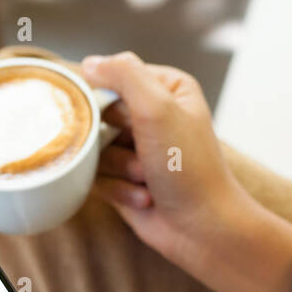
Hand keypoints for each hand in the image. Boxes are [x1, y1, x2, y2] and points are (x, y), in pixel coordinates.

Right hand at [81, 51, 291, 291]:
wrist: (201, 228)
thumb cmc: (189, 168)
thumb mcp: (158, 107)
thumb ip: (123, 74)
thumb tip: (89, 63)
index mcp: (166, 89)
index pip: (114, 76)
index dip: (111, 100)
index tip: (123, 120)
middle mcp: (152, 116)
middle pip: (99, 114)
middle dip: (116, 140)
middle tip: (143, 155)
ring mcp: (137, 149)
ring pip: (95, 148)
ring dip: (120, 168)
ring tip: (147, 180)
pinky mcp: (125, 181)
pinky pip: (98, 177)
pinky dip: (119, 190)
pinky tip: (145, 199)